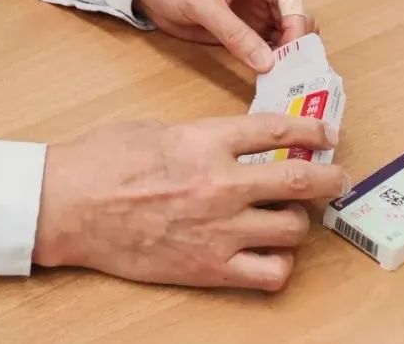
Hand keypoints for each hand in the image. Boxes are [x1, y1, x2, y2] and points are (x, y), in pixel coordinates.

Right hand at [33, 114, 345, 290]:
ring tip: (289, 216)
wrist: (67, 205)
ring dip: (298, 221)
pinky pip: (271, 273)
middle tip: (336, 176)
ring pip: (292, 229)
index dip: (310, 133)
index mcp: (203, 141)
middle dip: (328, 178)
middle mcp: (220, 184)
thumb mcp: (152, 130)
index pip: (275, 133)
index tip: (325, 135)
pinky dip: (279, 263)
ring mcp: (219, 230)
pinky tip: (269, 253)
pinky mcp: (210, 268)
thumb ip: (196, 137)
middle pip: (299, 182)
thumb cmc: (99, 162)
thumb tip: (226, 144)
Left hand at [133, 0, 314, 72]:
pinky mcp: (245, 22)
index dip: (296, 22)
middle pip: (291, 11)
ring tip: (290, 73)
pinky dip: (273, 53)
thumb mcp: (201, 6)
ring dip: (288, 49)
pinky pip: (267, 38)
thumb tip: (268, 64)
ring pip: (283, 27)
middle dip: (297, 38)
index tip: (294, 51)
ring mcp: (253, 4)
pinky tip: (276, 70)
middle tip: (296, 67)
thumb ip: (234, 34)